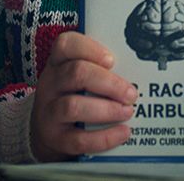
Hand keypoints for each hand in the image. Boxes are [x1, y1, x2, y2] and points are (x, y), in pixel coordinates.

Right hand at [29, 31, 137, 160]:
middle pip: (76, 73)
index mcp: (58, 63)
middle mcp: (50, 84)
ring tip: (127, 111)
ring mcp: (49, 112)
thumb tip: (136, 75)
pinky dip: (104, 137)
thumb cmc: (72, 96)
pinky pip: (79, 139)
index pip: (66, 45)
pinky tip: (122, 132)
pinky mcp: (56, 138)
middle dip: (109, 83)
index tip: (112, 60)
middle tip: (131, 93)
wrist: (47, 130)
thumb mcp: (79, 78)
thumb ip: (101, 71)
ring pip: (73, 106)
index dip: (89, 49)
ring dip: (106, 109)